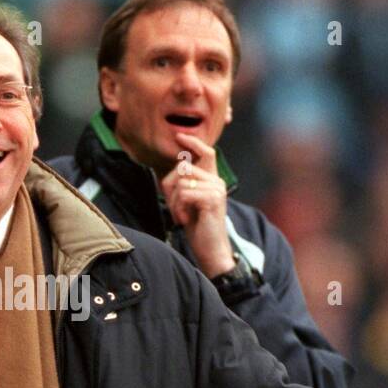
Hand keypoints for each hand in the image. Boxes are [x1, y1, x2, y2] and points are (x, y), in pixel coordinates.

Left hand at [157, 132, 233, 277]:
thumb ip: (183, 184)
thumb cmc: (197, 227)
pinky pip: (185, 193)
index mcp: (213, 180)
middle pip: (184, 167)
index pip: (206, 152)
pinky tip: (183, 220)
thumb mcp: (187, 202)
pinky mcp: (213, 199)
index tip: (180, 136)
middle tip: (173, 206)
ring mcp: (216, 189)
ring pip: (182, 181)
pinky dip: (178, 208)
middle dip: (170, 186)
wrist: (211, 250)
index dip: (193, 143)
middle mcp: (217, 181)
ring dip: (174, 201)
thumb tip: (176, 166)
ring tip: (181, 216)